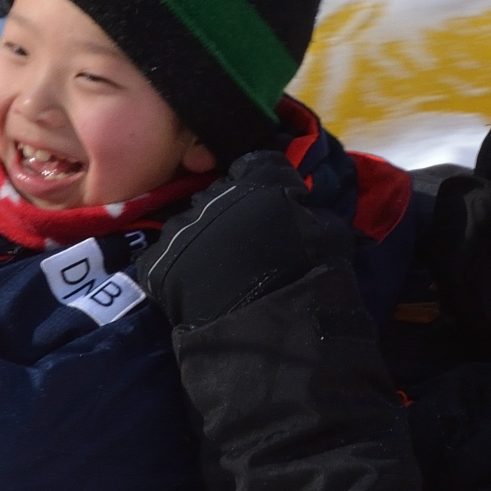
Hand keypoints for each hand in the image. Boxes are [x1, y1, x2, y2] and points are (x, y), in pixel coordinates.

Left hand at [139, 149, 351, 328]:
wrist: (266, 327)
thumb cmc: (310, 278)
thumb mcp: (330, 234)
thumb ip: (311, 211)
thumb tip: (302, 208)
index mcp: (259, 182)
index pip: (260, 163)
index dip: (268, 181)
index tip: (276, 202)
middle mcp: (214, 196)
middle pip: (219, 192)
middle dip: (232, 211)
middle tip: (246, 241)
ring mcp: (182, 229)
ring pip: (189, 224)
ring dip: (202, 238)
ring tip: (217, 270)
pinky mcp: (159, 262)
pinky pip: (162, 258)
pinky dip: (176, 269)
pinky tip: (192, 288)